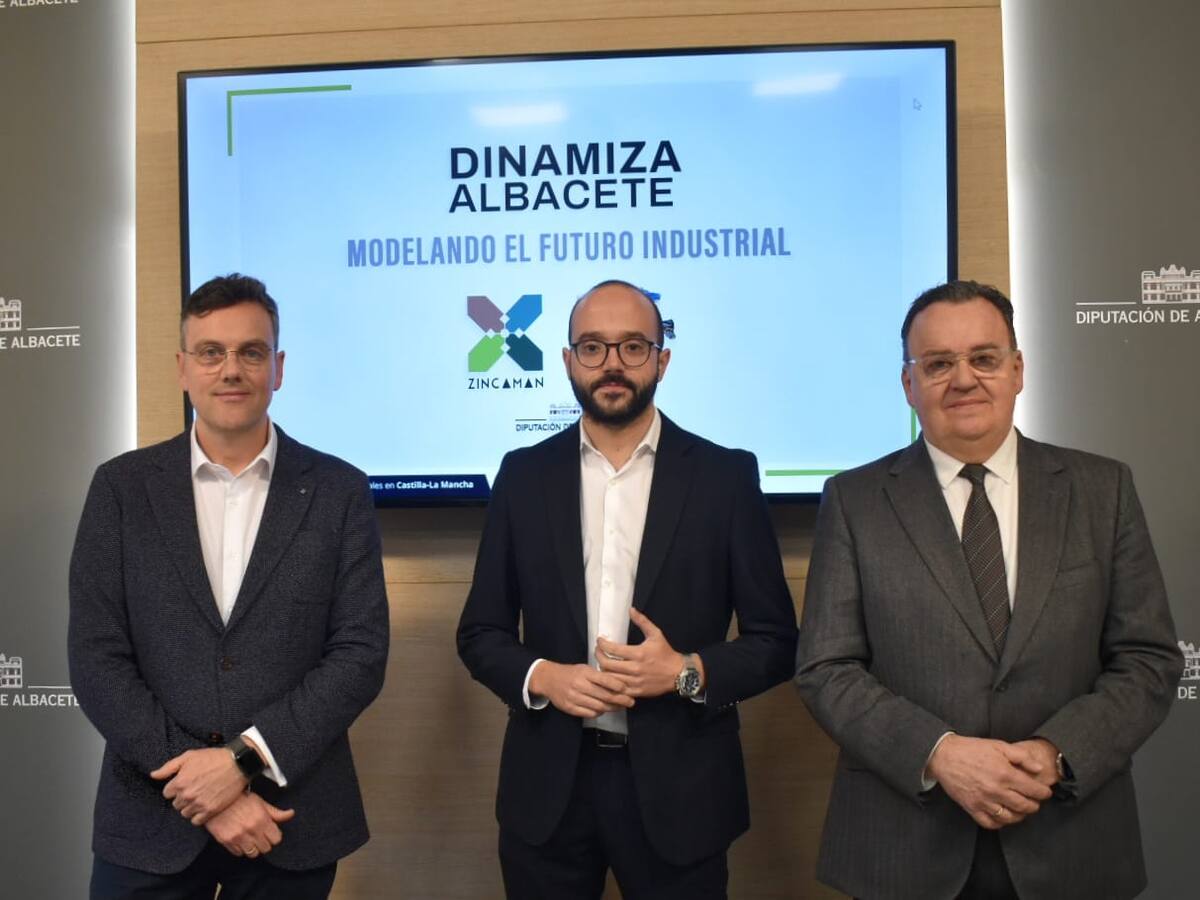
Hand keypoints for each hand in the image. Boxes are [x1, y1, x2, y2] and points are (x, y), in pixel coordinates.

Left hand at [152, 747, 247, 825]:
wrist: (238, 763)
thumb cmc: (213, 758)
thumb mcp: (189, 756)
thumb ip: (168, 767)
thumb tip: (153, 775)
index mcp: (179, 782)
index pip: (167, 793)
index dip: (176, 787)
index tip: (185, 783)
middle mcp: (187, 795)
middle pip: (176, 804)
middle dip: (183, 797)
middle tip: (195, 789)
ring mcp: (198, 804)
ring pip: (185, 813)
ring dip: (190, 807)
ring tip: (200, 797)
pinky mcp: (210, 810)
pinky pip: (196, 821)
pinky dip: (198, 815)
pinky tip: (204, 806)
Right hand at [205, 791, 294, 857]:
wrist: (216, 800)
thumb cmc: (240, 799)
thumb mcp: (260, 802)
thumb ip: (276, 812)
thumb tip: (291, 814)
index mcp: (262, 819)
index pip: (276, 839)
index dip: (274, 836)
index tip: (270, 832)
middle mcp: (251, 830)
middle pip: (266, 848)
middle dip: (265, 842)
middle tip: (260, 835)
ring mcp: (238, 837)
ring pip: (253, 854)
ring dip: (253, 848)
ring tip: (250, 839)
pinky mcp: (226, 841)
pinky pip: (238, 854)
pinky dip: (240, 849)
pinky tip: (239, 840)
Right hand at [528, 661, 634, 718]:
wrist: (549, 680)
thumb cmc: (571, 673)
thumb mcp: (585, 669)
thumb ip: (599, 676)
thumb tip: (619, 684)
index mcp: (584, 673)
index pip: (604, 679)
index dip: (618, 685)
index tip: (628, 689)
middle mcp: (579, 685)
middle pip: (604, 695)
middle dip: (620, 700)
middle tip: (631, 702)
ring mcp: (574, 698)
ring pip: (599, 706)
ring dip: (612, 708)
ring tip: (620, 707)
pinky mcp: (570, 708)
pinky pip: (590, 713)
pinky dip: (600, 713)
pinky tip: (604, 710)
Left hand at [595, 608, 699, 698]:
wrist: (678, 673)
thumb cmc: (666, 653)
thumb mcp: (656, 634)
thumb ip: (642, 621)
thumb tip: (631, 609)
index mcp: (638, 653)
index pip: (612, 649)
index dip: (602, 644)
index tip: (599, 641)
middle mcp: (635, 668)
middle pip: (607, 664)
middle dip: (598, 656)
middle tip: (598, 651)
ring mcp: (635, 682)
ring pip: (610, 678)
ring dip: (603, 670)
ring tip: (602, 663)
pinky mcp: (636, 692)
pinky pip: (618, 690)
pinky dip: (611, 683)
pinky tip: (609, 677)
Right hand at [926, 734, 1053, 829]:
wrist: (944, 755)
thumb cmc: (970, 749)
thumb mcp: (998, 746)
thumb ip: (1021, 757)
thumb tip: (1038, 769)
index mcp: (1004, 774)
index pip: (1033, 790)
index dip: (1043, 793)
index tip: (1045, 792)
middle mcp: (996, 790)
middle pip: (1025, 806)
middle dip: (1034, 805)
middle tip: (1035, 801)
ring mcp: (984, 801)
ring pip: (1010, 817)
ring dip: (1020, 815)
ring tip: (1021, 809)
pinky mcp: (972, 808)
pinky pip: (991, 823)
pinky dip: (1000, 822)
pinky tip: (1003, 815)